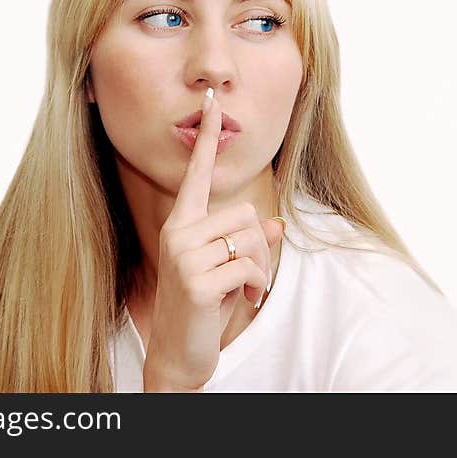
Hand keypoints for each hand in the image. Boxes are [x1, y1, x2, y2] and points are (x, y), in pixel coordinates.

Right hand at [142, 88, 283, 391]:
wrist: (179, 353)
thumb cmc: (203, 308)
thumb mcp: (229, 270)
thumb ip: (249, 243)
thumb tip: (278, 224)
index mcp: (182, 225)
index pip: (197, 176)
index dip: (208, 140)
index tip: (211, 104)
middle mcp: (178, 233)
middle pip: (244, 212)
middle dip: (257, 245)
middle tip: (246, 273)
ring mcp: (184, 255)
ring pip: (250, 237)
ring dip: (259, 266)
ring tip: (243, 286)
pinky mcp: (195, 279)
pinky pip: (249, 264)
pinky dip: (256, 282)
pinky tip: (244, 297)